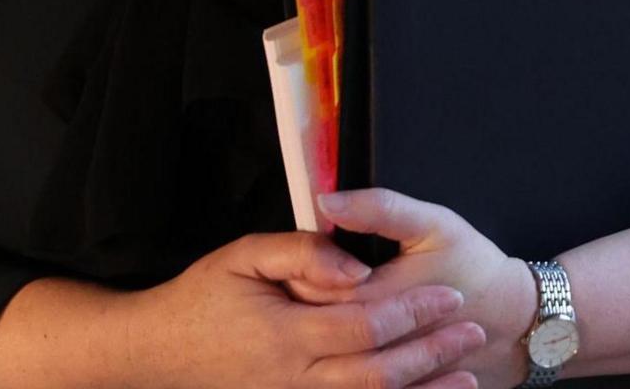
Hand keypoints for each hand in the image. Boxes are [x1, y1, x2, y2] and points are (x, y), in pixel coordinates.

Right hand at [125, 230, 489, 388]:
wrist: (157, 353)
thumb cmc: (200, 298)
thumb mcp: (242, 255)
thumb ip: (301, 253)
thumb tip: (355, 267)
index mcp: (285, 333)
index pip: (365, 323)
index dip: (413, 311)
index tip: (448, 294)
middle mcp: (293, 378)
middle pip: (378, 370)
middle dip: (432, 351)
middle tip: (472, 328)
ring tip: (468, 377)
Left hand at [319, 189, 537, 388]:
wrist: (514, 323)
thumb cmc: (474, 269)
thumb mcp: (433, 225)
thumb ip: (378, 209)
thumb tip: (327, 200)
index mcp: (377, 300)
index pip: (309, 288)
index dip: (301, 268)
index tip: (307, 253)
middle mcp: (375, 344)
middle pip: (312, 323)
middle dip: (306, 298)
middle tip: (313, 278)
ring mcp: (384, 372)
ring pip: (329, 352)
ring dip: (321, 331)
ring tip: (334, 306)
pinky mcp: (394, 385)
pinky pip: (353, 375)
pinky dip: (344, 355)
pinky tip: (351, 337)